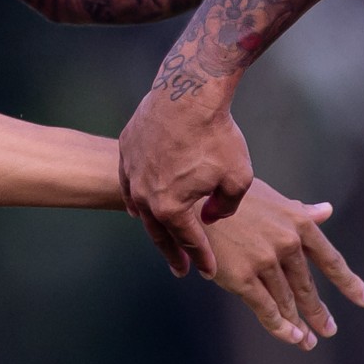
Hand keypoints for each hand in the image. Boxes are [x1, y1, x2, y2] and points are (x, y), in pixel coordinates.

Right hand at [118, 79, 253, 277]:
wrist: (189, 91)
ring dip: (154, 226)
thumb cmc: (217, 134)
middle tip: (181, 269)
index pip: (189, 241)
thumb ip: (226, 206)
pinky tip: (140, 207)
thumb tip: (209, 216)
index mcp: (171, 207)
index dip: (202, 258)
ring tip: (163, 240)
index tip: (208, 272)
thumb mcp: (237, 178)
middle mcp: (144, 195)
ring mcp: (131, 172)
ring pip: (141, 208)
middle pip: (160, 232)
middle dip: (174, 253)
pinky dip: (137, 198)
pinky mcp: (127, 150)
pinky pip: (128, 183)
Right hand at [200, 180, 363, 347]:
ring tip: (308, 342)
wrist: (190, 199)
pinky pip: (265, 309)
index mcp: (298, 223)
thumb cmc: (229, 196)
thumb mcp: (270, 197)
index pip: (330, 260)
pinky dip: (280, 327)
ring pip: (288, 301)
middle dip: (319, 312)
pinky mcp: (241, 278)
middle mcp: (286, 243)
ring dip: (300, 324)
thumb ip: (299, 211)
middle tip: (329, 330)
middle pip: (308, 287)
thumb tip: (326, 211)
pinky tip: (291, 338)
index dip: (349, 283)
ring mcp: (265, 262)